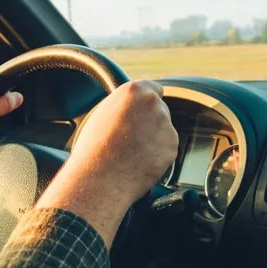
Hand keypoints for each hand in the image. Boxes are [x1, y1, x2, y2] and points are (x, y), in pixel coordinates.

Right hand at [36, 80, 177, 245]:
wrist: (99, 179)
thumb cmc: (94, 149)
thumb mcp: (102, 114)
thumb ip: (123, 104)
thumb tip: (132, 107)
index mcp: (134, 91)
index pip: (154, 88)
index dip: (148, 102)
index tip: (144, 111)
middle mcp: (153, 103)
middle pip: (160, 109)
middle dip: (151, 121)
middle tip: (132, 138)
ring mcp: (165, 124)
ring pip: (164, 130)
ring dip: (154, 139)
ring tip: (132, 152)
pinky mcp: (172, 146)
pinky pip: (167, 148)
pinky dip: (158, 155)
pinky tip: (140, 161)